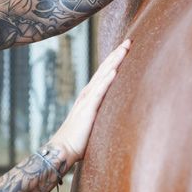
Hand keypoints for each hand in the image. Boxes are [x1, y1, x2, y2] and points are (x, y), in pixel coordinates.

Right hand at [48, 39, 130, 164]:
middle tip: (128, 41)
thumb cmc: (78, 140)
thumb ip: (102, 114)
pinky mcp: (87, 110)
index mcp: (90, 96)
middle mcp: (88, 94)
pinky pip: (99, 93)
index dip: (114, 60)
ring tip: (124, 49)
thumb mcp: (94, 122)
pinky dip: (106, 81)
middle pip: (104, 69)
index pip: (104, 73)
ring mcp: (87, 101)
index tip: (125, 48)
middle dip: (116, 55)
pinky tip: (114, 71)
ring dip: (114, 62)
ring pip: (102, 76)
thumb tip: (116, 112)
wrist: (62, 149)